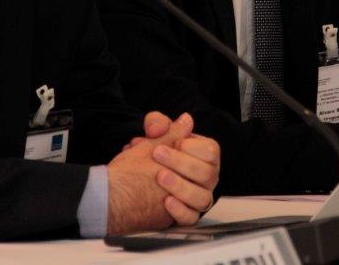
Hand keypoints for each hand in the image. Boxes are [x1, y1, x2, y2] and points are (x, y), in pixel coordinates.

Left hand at [106, 112, 219, 233]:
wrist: (128, 182)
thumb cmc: (146, 155)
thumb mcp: (151, 134)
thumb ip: (160, 123)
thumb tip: (184, 120)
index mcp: (204, 156)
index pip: (211, 151)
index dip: (192, 147)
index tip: (174, 143)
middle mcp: (206, 178)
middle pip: (207, 173)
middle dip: (181, 162)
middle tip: (157, 153)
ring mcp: (197, 197)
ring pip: (202, 198)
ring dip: (181, 186)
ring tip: (159, 176)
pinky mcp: (186, 215)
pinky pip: (191, 218)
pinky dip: (180, 210)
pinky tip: (165, 201)